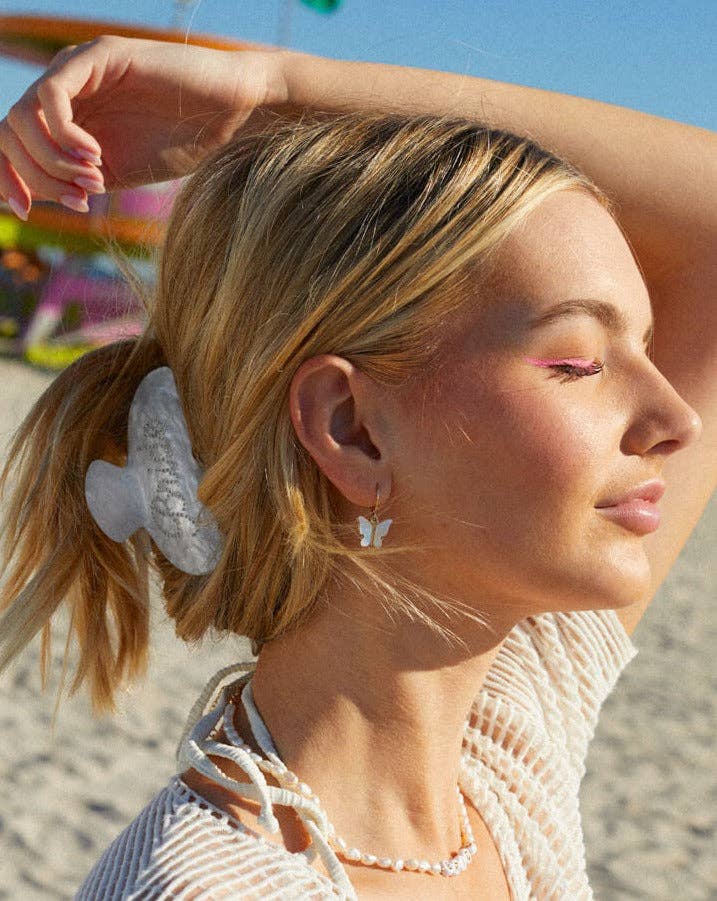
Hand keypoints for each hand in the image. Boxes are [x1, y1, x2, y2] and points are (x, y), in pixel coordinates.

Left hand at [0, 36, 281, 218]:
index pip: (9, 142)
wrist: (229, 116)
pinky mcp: (99, 56)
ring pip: (25, 117)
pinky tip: (97, 155)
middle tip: (80, 200)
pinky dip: (65, 135)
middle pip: (9, 132)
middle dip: (33, 176)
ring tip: (96, 180)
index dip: (6, 178)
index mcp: (63, 117)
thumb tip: (25, 198)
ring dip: (54, 161)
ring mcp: (78, 68)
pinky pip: (53, 96)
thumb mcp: (114, 174)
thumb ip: (70, 181)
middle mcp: (62, 89)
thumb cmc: (180, 144)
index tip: (26, 211)